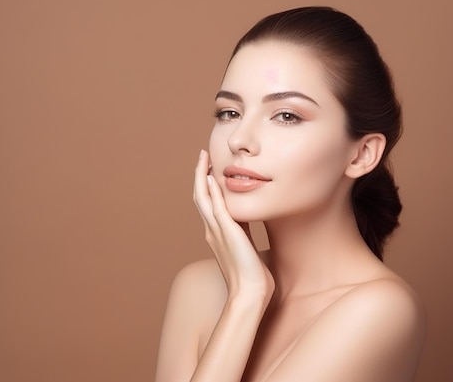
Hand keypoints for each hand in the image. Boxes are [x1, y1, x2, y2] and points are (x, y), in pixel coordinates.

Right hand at [193, 150, 274, 301]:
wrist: (250, 295)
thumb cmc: (253, 279)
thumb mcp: (247, 249)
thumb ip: (244, 235)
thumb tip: (250, 225)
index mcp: (218, 235)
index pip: (209, 204)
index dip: (207, 186)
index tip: (210, 169)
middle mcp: (213, 231)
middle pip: (200, 197)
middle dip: (200, 175)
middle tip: (202, 156)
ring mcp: (217, 232)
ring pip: (203, 198)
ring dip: (201, 176)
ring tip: (203, 158)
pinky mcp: (227, 233)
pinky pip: (215, 206)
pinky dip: (211, 190)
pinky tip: (211, 176)